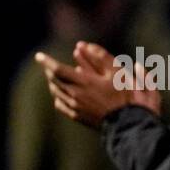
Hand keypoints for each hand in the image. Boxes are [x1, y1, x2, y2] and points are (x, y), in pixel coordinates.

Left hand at [36, 41, 157, 128]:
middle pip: (54, 80)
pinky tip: (61, 95)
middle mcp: (76, 94)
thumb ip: (100, 56)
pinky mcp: (79, 117)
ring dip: (54, 82)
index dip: (47, 61)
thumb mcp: (118, 71)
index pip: (57, 69)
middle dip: (50, 71)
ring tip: (54, 78)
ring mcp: (76, 107)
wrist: (130, 124)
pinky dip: (58, 97)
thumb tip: (82, 45)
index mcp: (84, 82)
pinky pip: (61, 105)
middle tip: (48, 65)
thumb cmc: (127, 95)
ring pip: (57, 92)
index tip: (38, 55)